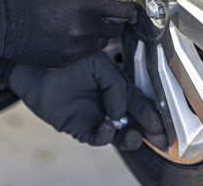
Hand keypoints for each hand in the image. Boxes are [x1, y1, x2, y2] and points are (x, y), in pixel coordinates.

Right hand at [0, 0, 134, 66]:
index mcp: (85, 6)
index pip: (124, 11)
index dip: (128, 7)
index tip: (126, 4)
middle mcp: (84, 30)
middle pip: (117, 29)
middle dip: (114, 19)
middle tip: (105, 11)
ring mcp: (75, 48)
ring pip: (102, 43)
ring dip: (99, 33)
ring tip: (81, 22)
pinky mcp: (65, 61)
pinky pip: (85, 53)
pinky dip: (83, 44)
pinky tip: (67, 33)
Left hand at [0, 53, 167, 149]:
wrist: (37, 69)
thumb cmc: (68, 61)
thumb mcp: (99, 65)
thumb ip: (116, 86)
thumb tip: (119, 113)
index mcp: (118, 86)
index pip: (141, 101)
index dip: (154, 114)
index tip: (165, 126)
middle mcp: (110, 103)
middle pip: (135, 121)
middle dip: (149, 132)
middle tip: (161, 140)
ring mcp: (97, 117)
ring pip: (120, 134)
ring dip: (131, 138)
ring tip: (134, 136)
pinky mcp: (81, 128)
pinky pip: (98, 137)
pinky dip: (105, 135)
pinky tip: (107, 125)